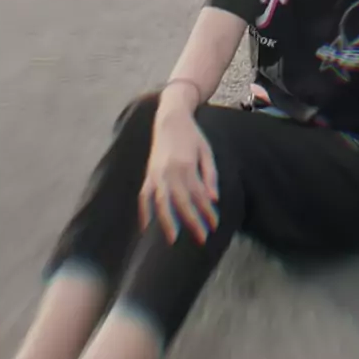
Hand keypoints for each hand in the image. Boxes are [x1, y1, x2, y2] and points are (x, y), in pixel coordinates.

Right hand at [140, 110, 218, 243]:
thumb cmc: (192, 135)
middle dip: (192, 223)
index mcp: (187, 165)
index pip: (199, 196)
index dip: (207, 212)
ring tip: (173, 239)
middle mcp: (170, 171)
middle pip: (182, 203)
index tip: (214, 225)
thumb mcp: (206, 152)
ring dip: (167, 222)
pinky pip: (144, 196)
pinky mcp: (149, 174)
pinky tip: (146, 227)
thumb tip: (213, 199)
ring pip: (161, 203)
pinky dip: (144, 211)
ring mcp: (157, 173)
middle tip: (201, 239)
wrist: (170, 118)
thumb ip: (210, 175)